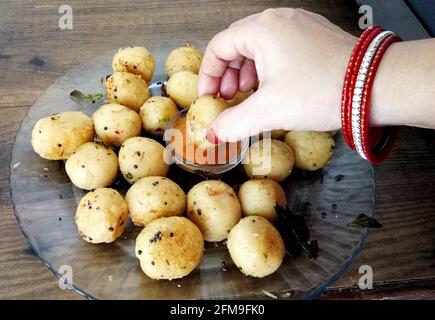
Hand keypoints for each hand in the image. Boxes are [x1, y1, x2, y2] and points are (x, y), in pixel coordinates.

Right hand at [198, 8, 356, 141]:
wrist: (375, 86)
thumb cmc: (321, 91)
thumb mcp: (269, 111)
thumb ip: (233, 123)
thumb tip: (213, 134)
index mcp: (262, 29)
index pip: (219, 46)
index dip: (208, 74)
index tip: (209, 97)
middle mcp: (279, 20)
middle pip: (238, 44)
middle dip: (227, 74)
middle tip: (227, 98)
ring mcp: (300, 26)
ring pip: (260, 47)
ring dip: (247, 72)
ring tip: (248, 95)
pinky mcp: (314, 37)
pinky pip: (280, 49)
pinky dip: (268, 68)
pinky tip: (272, 89)